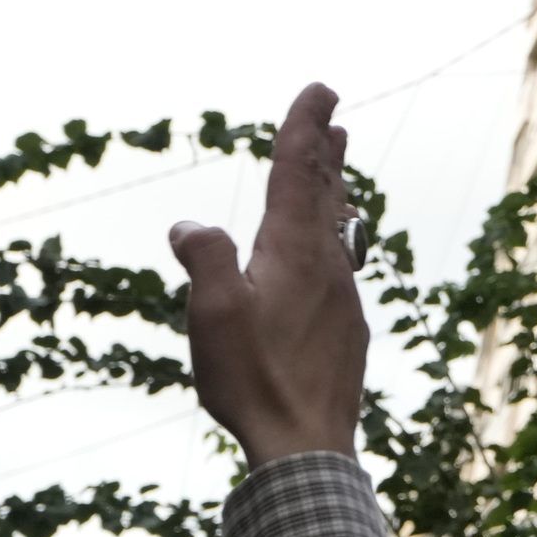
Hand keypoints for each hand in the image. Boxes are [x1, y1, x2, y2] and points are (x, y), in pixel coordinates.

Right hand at [170, 84, 368, 470]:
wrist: (308, 446)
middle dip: (326, 153)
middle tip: (336, 118)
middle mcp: (327, 266)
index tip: (321, 89)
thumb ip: (203, 259)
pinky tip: (330, 257)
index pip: (299, 173)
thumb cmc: (256, 381)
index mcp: (293, 252)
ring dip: (334, 194)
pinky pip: (340, 267)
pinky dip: (333, 241)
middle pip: (326, 196)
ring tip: (337, 173)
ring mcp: (342, 298)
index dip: (305, 127)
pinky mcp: (345, 329)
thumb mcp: (212, 315)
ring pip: (338, 232)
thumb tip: (191, 223)